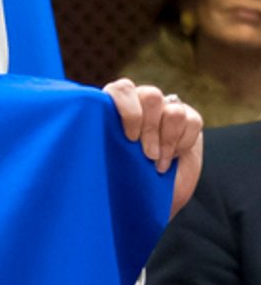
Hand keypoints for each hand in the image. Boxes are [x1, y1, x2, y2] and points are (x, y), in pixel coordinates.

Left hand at [102, 78, 204, 217]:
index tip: (129, 138)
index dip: (129, 112)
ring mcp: (166, 109)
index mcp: (115, 105)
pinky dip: (183, 143)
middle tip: (147, 154)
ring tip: (157, 162)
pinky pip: (192, 121)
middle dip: (150, 129)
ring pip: (174, 110)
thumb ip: (103, 139)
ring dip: (167, 140)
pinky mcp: (189, 120)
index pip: (122, 89)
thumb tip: (90, 134)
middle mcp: (140, 102)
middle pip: (151, 96)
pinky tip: (172, 157)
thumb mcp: (107, 159)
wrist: (152, 195)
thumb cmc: (123, 177)